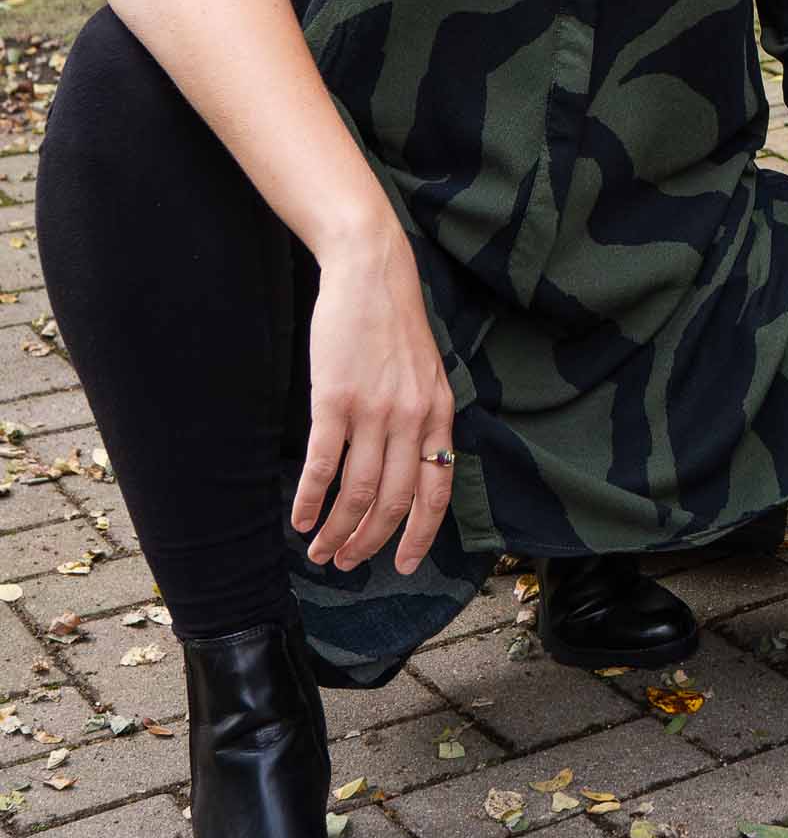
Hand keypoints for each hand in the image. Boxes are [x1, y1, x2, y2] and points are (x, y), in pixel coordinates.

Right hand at [293, 221, 457, 576]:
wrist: (372, 272)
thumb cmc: (394, 323)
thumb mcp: (427, 372)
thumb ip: (424, 418)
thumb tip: (414, 467)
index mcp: (439, 413)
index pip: (436, 490)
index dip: (419, 534)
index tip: (403, 565)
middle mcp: (412, 418)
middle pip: (393, 502)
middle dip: (370, 543)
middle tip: (346, 563)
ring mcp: (375, 411)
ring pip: (358, 493)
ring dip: (337, 530)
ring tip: (319, 550)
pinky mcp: (336, 400)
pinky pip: (323, 465)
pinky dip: (309, 500)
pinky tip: (299, 517)